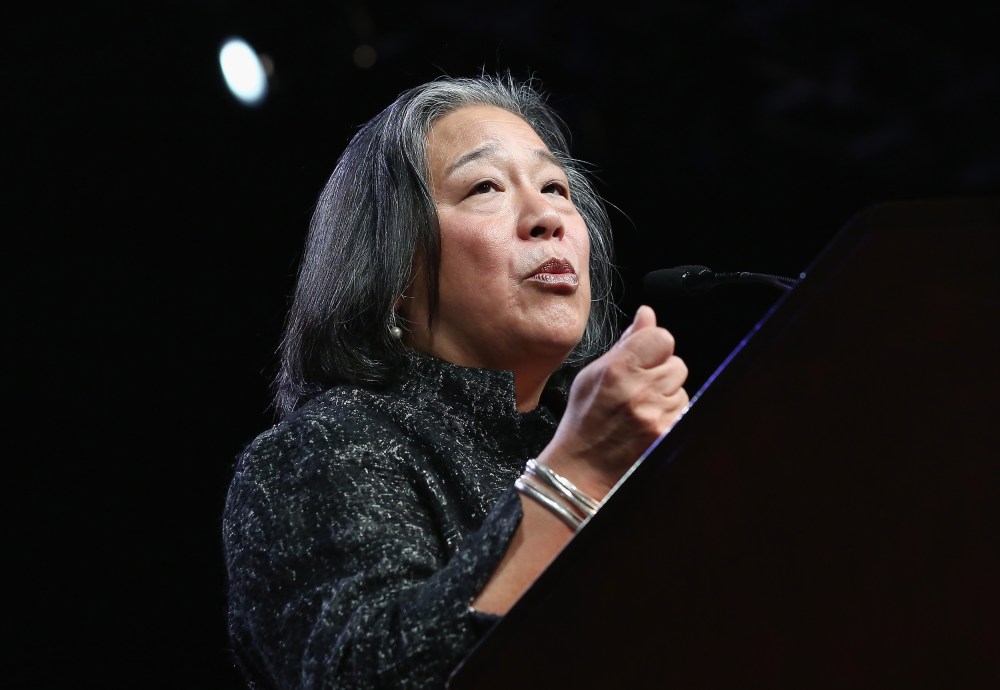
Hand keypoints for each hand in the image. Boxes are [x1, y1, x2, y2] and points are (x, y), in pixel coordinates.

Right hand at [538, 305, 688, 498]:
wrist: (584, 470)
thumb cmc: (584, 420)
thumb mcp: (593, 374)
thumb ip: (626, 342)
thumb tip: (647, 314)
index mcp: (618, 369)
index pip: (662, 338)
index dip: (654, 346)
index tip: (644, 358)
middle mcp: (640, 391)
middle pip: (677, 364)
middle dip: (661, 373)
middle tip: (638, 389)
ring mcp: (657, 416)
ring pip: (682, 390)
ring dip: (667, 396)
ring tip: (640, 411)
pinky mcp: (668, 435)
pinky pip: (683, 412)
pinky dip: (670, 416)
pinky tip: (649, 425)